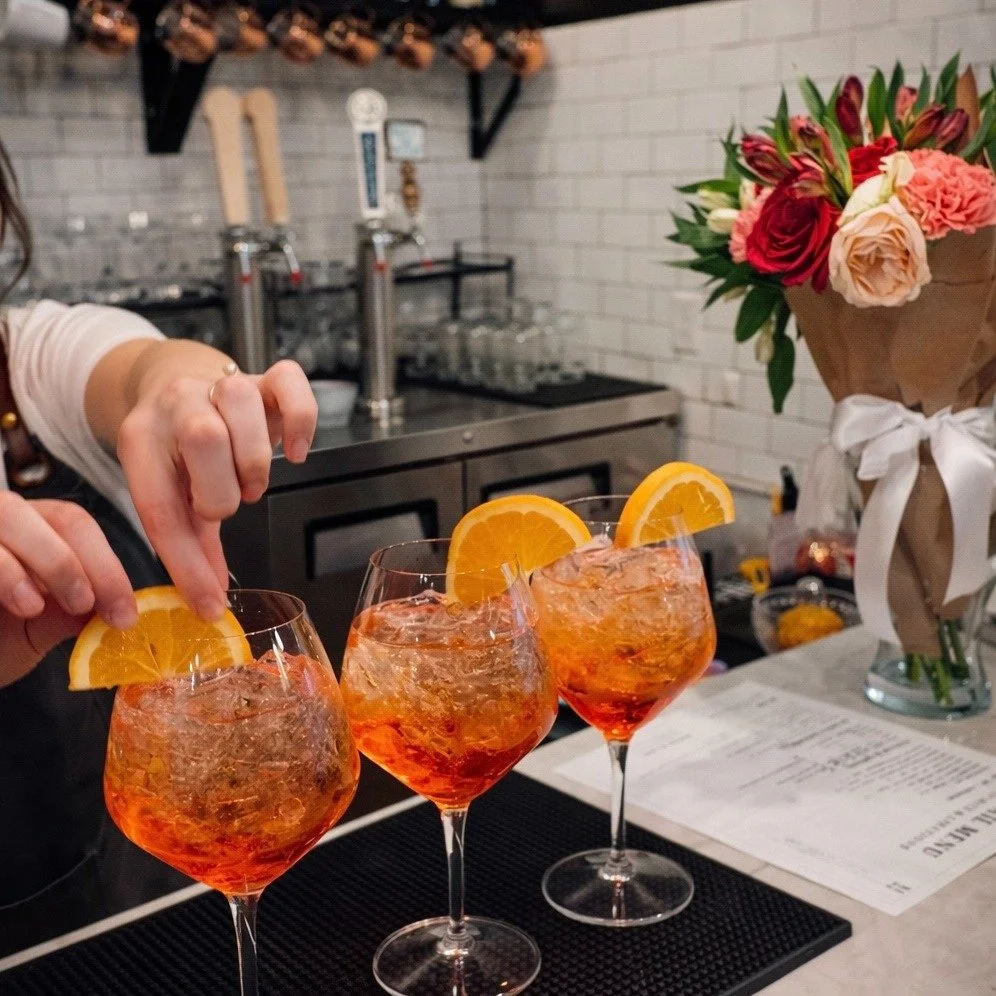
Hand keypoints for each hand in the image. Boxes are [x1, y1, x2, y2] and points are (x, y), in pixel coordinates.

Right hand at [0, 495, 135, 686]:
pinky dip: (0, 570)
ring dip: (34, 560)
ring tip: (34, 608)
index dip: (107, 568)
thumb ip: (73, 615)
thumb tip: (122, 613)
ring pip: (9, 516)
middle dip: (74, 563)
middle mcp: (8, 517)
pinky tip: (13, 603)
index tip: (124, 615)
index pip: (79, 526)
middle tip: (84, 607)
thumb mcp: (38, 630)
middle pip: (53, 515)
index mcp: (39, 526)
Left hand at [116, 359, 317, 620]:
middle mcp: (178, 405)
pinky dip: (300, 421)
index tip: (209, 602)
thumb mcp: (170, 494)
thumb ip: (190, 546)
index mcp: (141, 441)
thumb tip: (210, 601)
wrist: (175, 381)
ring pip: (241, 403)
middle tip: (228, 505)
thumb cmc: (177, 452)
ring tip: (252, 483)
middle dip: (223, 490)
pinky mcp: (265, 379)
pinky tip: (295, 452)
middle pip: (203, 437)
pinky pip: (289, 382)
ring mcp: (222, 385)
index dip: (186, 564)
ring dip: (255, 459)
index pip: (160, 507)